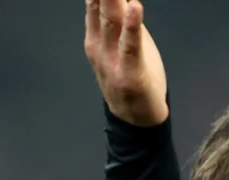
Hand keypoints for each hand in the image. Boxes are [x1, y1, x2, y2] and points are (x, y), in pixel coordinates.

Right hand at [84, 0, 168, 125]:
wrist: (135, 120)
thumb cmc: (131, 77)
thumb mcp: (122, 46)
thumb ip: (122, 21)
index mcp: (95, 36)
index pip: (93, 1)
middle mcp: (98, 45)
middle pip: (99, 6)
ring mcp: (111, 60)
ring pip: (112, 22)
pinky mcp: (129, 74)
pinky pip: (131, 46)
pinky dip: (133, 25)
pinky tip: (135, 6)